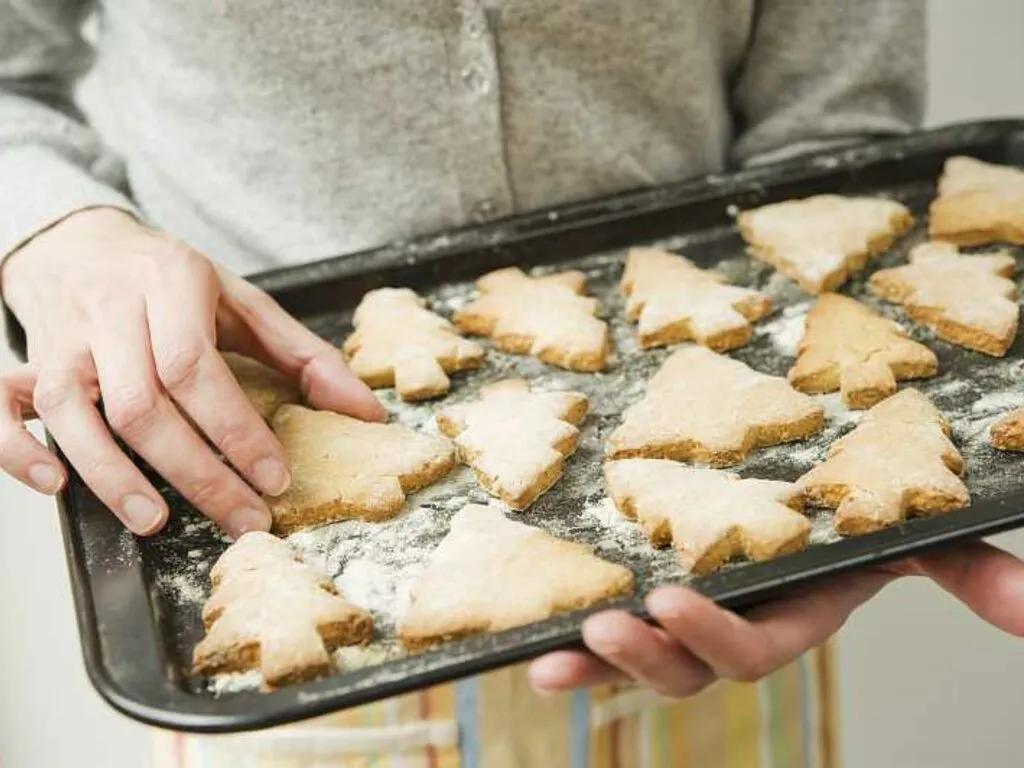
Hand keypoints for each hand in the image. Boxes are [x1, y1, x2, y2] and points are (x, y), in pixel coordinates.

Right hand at [0, 208, 383, 536]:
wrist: (80, 241)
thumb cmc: (171, 281)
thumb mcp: (243, 303)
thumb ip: (303, 356)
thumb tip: (365, 412)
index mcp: (172, 286)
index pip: (197, 368)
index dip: (234, 430)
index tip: (273, 478)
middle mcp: (111, 312)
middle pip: (145, 404)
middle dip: (197, 472)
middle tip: (242, 519)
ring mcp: (62, 341)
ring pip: (77, 413)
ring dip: (113, 475)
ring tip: (156, 523)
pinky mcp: (27, 363)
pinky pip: (3, 407)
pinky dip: (16, 449)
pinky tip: (55, 485)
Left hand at [529, 541, 1023, 695]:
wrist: (812, 476)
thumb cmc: (859, 503)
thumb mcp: (909, 530)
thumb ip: (965, 569)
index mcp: (789, 614)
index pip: (753, 650)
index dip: (715, 638)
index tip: (673, 601)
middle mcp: (734, 621)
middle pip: (686, 670)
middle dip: (646, 660)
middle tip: (606, 628)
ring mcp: (688, 608)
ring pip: (640, 657)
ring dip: (596, 660)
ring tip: (550, 655)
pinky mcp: (648, 583)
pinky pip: (609, 621)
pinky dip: (571, 639)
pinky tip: (531, 645)